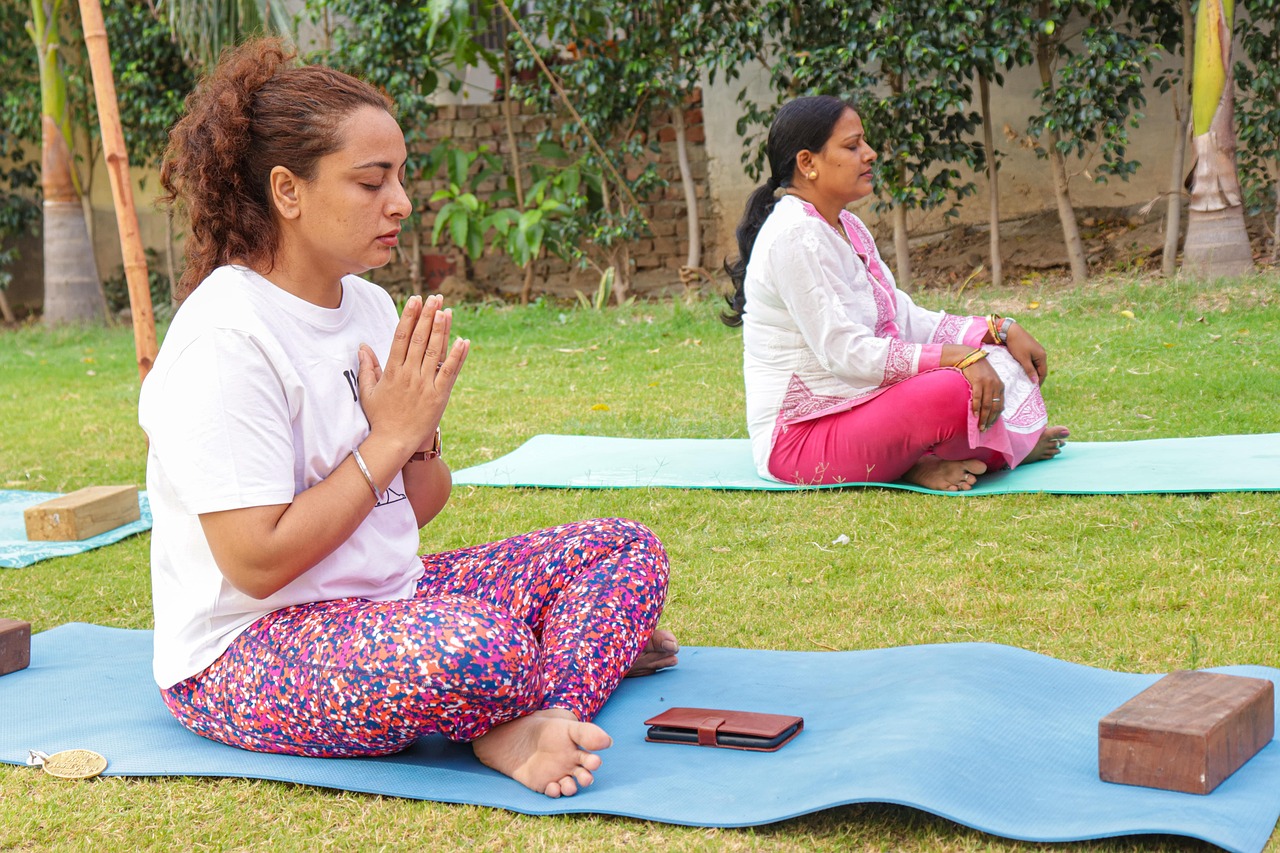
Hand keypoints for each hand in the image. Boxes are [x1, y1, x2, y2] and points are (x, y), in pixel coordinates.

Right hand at [357, 294, 468, 455]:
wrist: (394, 443)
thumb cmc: (380, 418)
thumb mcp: (368, 391)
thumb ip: (367, 367)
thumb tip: (363, 346)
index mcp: (392, 371)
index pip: (401, 337)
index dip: (409, 316)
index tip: (415, 299)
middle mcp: (409, 374)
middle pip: (420, 339)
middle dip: (428, 316)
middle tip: (435, 297)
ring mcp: (424, 385)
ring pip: (435, 352)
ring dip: (442, 329)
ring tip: (446, 310)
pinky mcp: (439, 396)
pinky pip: (449, 372)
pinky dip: (457, 356)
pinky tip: (464, 340)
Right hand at [962, 358, 1003, 431]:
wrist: (970, 357)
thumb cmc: (979, 371)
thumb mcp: (990, 380)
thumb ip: (992, 392)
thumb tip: (990, 408)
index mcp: (1000, 386)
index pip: (1000, 405)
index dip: (996, 417)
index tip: (990, 425)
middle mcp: (996, 385)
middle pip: (994, 407)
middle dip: (989, 420)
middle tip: (984, 429)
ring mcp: (987, 383)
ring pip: (987, 404)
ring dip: (983, 417)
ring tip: (980, 426)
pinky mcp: (978, 381)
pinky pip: (977, 397)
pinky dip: (976, 407)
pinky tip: (974, 414)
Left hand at [1005, 323, 1047, 384]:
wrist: (1011, 331)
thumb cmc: (1017, 344)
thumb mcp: (1023, 359)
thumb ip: (1030, 370)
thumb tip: (1035, 382)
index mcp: (1042, 356)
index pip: (1043, 372)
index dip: (1039, 381)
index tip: (1034, 390)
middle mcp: (1041, 353)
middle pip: (1040, 369)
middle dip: (1035, 378)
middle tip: (1029, 387)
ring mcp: (1036, 351)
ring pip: (1035, 365)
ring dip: (1031, 372)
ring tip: (1025, 380)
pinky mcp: (1030, 349)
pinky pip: (1031, 361)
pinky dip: (1028, 367)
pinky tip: (1023, 371)